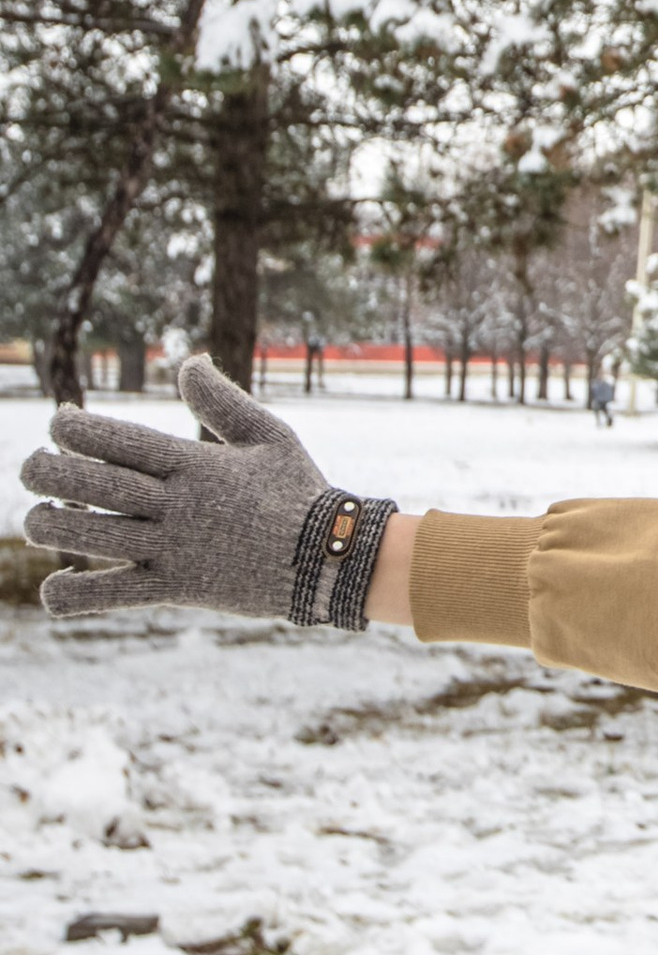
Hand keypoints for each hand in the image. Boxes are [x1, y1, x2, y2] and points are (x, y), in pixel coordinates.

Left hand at [18, 354, 395, 629]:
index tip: (59, 423)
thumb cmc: (299, 492)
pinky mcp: (176, 589)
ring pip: (95, 536)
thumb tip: (187, 360)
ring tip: (36, 520)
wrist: (330, 559)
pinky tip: (53, 589)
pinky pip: (115, 593)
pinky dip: (78, 594)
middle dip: (50, 473)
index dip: (80, 430)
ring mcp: (174, 550)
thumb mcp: (271, 435)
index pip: (123, 442)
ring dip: (53, 526)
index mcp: (197, 466)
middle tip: (29, 467)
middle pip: (97, 485)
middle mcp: (179, 506)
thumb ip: (223, 400)